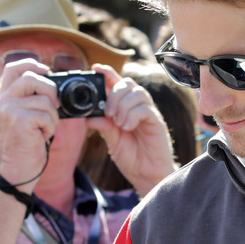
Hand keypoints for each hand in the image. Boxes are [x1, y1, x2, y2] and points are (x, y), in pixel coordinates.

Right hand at [0, 57, 62, 184]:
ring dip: (52, 117)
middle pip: (32, 78)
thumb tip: (54, 84)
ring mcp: (9, 109)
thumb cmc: (27, 144)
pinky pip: (47, 115)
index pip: (12, 68)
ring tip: (43, 129)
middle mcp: (2, 101)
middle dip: (50, 91)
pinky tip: (41, 137)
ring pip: (44, 100)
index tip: (46, 71)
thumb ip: (32, 98)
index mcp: (3, 98)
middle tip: (53, 107)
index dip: (30, 63)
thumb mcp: (26, 116)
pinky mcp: (19, 120)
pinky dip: (50, 127)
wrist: (18, 169)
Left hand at [85, 66, 176, 195]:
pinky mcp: (156, 122)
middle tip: (108, 113)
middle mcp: (137, 107)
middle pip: (128, 83)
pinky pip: (145, 108)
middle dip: (114, 94)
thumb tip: (88, 116)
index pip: (117, 83)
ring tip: (118, 123)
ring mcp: (148, 113)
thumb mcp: (112, 141)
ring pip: (137, 93)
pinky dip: (132, 115)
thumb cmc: (131, 157)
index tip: (95, 68)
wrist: (146, 175)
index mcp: (124, 108)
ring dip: (123, 105)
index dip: (108, 73)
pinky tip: (126, 127)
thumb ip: (103, 126)